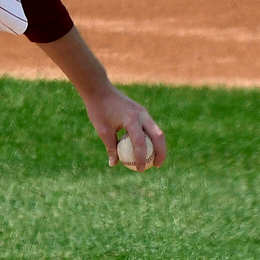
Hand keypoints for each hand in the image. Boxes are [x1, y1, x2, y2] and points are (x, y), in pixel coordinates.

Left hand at [36, 26, 165, 170]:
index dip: (141, 158)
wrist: (99, 89)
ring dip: (159, 146)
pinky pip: (151, 127)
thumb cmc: (99, 110)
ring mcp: (143, 112)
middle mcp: (142, 115)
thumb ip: (111, 147)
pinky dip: (152, 138)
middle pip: (158, 136)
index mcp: (132, 120)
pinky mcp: (141, 111)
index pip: (140, 143)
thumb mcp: (103, 130)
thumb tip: (114, 164)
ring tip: (156, 160)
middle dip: (160, 152)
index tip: (140, 169)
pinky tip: (148, 148)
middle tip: (157, 166)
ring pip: (157, 131)